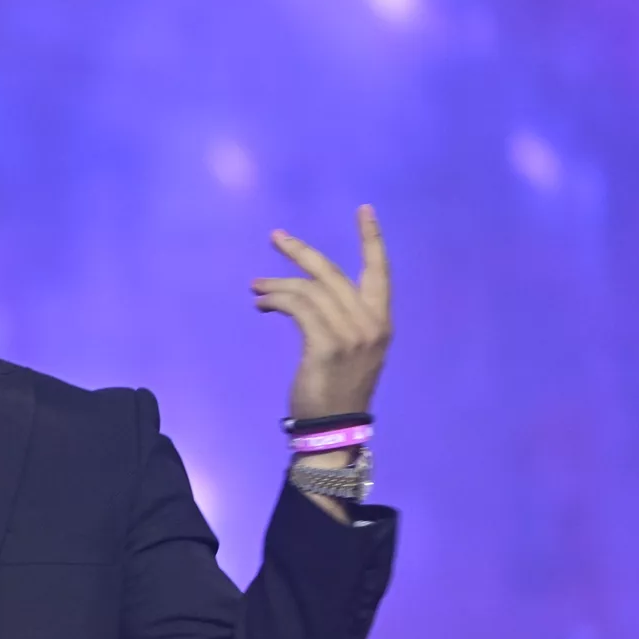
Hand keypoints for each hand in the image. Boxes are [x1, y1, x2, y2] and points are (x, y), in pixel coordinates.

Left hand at [251, 205, 391, 419]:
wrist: (334, 428)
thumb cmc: (338, 389)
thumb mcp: (352, 350)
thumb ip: (341, 319)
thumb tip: (305, 295)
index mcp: (382, 322)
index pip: (380, 271)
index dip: (372, 239)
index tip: (365, 210)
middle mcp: (371, 323)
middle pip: (331, 272)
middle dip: (300, 251)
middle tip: (275, 237)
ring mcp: (350, 334)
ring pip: (308, 290)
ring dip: (277, 285)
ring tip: (256, 288)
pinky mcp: (325, 345)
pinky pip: (297, 308)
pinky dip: (276, 301)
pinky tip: (262, 304)